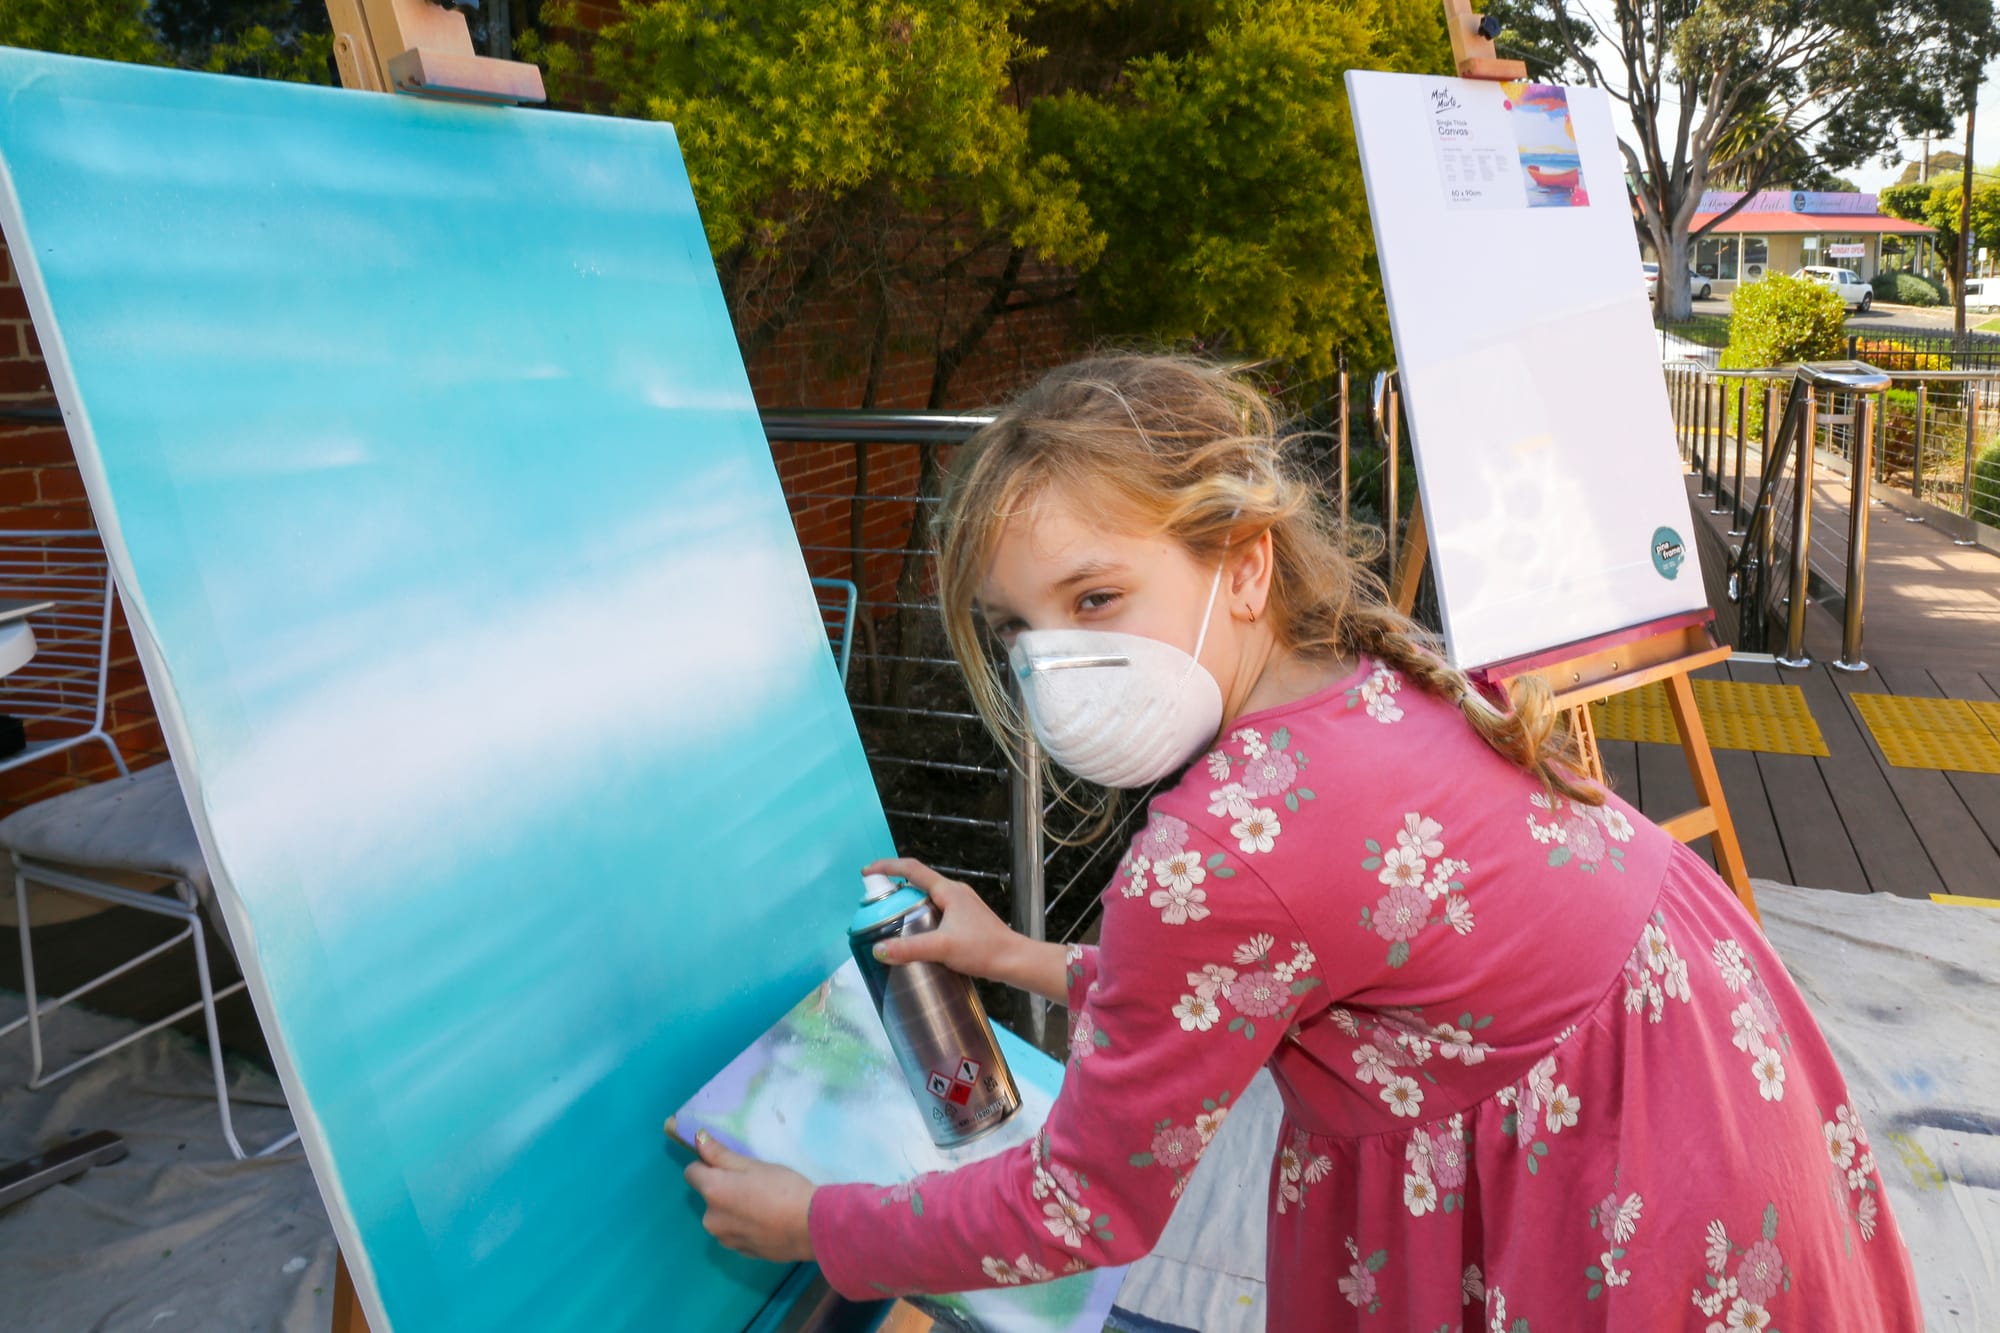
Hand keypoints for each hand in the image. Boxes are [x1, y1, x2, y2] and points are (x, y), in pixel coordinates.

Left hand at [683, 1130, 816, 1262]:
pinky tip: (767, 1222)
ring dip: (733, 1209)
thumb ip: (721, 1154)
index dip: (707, 1164)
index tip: (730, 1164)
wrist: (810, 1227)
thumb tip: (697, 1139)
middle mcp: (711, 1219)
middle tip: (754, 1183)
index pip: (692, 1172)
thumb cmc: (783, 1188)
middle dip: (724, 1188)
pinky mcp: (741, 1252)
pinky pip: (735, 1232)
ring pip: (722, 1216)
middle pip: (709, 1196)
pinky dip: (745, 1226)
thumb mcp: (753, 1165)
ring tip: (763, 1204)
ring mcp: (725, 1239)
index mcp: (712, 1192)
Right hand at [863, 857, 1023, 983]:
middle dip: (894, 890)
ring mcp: (961, 906)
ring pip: (927, 899)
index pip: (911, 869)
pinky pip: (937, 912)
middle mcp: (955, 893)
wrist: (1015, 961)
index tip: (868, 872)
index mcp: (948, 890)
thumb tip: (878, 949)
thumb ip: (909, 949)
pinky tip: (917, 938)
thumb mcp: (942, 948)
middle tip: (877, 906)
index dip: (887, 867)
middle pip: (918, 883)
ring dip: (908, 906)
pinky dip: (921, 919)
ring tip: (891, 923)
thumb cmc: (985, 949)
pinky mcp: (965, 921)